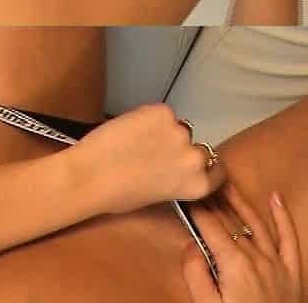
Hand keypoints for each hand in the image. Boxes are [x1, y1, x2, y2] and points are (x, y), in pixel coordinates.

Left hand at [72, 104, 226, 214]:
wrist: (90, 175)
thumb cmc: (117, 195)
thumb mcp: (156, 197)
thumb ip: (175, 182)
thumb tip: (174, 169)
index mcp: (197, 184)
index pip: (217, 171)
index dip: (204, 167)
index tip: (190, 165)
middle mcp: (195, 158)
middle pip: (196, 147)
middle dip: (179, 149)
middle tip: (155, 153)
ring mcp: (179, 131)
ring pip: (176, 127)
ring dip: (163, 131)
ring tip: (137, 140)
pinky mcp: (161, 111)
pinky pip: (160, 112)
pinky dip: (148, 117)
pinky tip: (130, 129)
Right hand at [182, 185, 301, 302]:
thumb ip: (196, 275)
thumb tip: (191, 246)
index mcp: (234, 266)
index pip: (210, 227)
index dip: (197, 209)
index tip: (187, 194)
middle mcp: (257, 258)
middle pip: (230, 222)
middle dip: (214, 201)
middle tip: (203, 180)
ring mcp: (276, 264)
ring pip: (256, 223)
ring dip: (240, 201)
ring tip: (227, 182)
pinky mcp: (291, 272)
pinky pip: (288, 238)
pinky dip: (283, 217)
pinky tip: (276, 198)